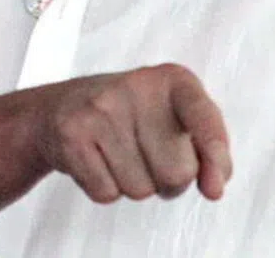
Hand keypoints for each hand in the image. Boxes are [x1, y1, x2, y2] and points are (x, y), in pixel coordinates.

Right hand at [29, 63, 231, 203]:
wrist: (59, 106)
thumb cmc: (132, 117)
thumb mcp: (175, 115)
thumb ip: (207, 146)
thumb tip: (215, 189)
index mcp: (173, 79)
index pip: (203, 116)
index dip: (214, 154)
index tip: (214, 189)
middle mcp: (137, 87)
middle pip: (177, 173)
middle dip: (169, 182)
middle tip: (148, 157)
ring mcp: (102, 108)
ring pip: (141, 190)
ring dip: (135, 184)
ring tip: (120, 154)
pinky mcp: (73, 133)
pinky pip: (107, 193)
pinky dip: (106, 188)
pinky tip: (98, 160)